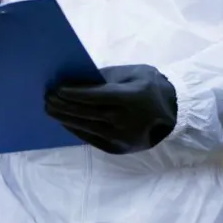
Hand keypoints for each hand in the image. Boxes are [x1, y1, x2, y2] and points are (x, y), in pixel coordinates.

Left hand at [45, 64, 177, 154]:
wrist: (174, 114)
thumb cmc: (151, 87)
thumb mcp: (134, 73)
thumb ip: (106, 76)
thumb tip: (77, 80)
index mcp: (132, 98)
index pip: (95, 97)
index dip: (74, 93)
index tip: (57, 89)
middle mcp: (126, 120)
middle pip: (87, 113)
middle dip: (64, 106)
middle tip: (47, 98)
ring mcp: (122, 137)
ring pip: (86, 127)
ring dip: (65, 118)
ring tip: (50, 110)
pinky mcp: (118, 148)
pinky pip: (91, 139)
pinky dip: (76, 130)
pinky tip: (65, 121)